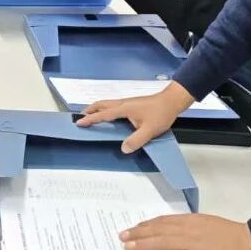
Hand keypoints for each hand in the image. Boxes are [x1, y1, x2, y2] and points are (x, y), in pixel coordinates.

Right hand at [75, 81, 193, 151]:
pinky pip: (113, 105)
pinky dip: (105, 109)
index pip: (103, 114)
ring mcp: (127, 102)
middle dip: (90, 110)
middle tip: (81, 117)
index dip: (90, 119)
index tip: (79, 123)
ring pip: (107, 104)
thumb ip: (136, 140)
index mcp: (123, 109)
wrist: (172, 101)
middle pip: (101, 104)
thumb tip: (123, 149)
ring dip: (97, 109)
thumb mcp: (149, 130)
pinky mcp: (132, 104)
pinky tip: (110, 117)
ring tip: (92, 116)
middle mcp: (123, 103)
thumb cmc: (161, 113)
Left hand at [122, 214, 250, 249]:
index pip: (163, 221)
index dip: (146, 225)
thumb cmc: (231, 234)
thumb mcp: (208, 223)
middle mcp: (188, 229)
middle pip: (157, 230)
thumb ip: (191, 226)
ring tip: (128, 248)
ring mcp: (192, 244)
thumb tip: (175, 231)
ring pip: (162, 242)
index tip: (134, 228)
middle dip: (138, 233)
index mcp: (190, 220)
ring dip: (143, 245)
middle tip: (122, 236)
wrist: (249, 242)